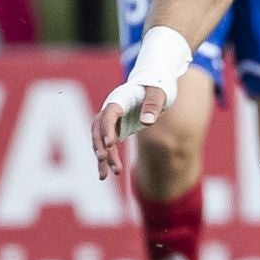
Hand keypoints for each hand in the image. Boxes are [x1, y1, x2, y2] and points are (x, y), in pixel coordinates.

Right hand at [91, 26, 189, 178]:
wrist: (155, 83)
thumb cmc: (158, 86)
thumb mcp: (159, 93)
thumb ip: (153, 105)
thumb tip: (147, 122)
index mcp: (119, 99)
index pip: (108, 115)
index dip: (107, 128)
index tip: (110, 144)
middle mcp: (110, 110)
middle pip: (99, 130)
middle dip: (101, 146)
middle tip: (107, 161)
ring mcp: (110, 120)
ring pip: (99, 140)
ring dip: (102, 157)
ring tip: (106, 176)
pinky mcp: (114, 129)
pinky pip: (106, 145)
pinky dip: (105, 159)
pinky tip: (105, 175)